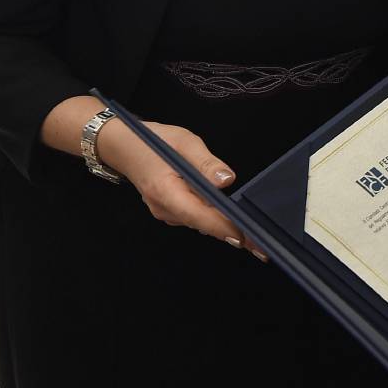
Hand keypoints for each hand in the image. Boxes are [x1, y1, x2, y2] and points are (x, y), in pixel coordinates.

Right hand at [94, 118, 264, 260]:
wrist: (125, 148)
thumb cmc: (154, 141)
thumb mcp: (184, 142)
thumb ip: (205, 162)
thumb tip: (226, 180)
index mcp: (165, 192)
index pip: (199, 216)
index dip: (224, 227)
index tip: (247, 238)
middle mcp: (164, 209)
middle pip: (203, 224)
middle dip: (233, 232)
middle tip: (262, 246)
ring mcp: (166, 213)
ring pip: (201, 222)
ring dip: (226, 227)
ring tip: (255, 236)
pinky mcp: (171, 211)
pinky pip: (196, 217)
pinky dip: (214, 219)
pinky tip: (233, 220)